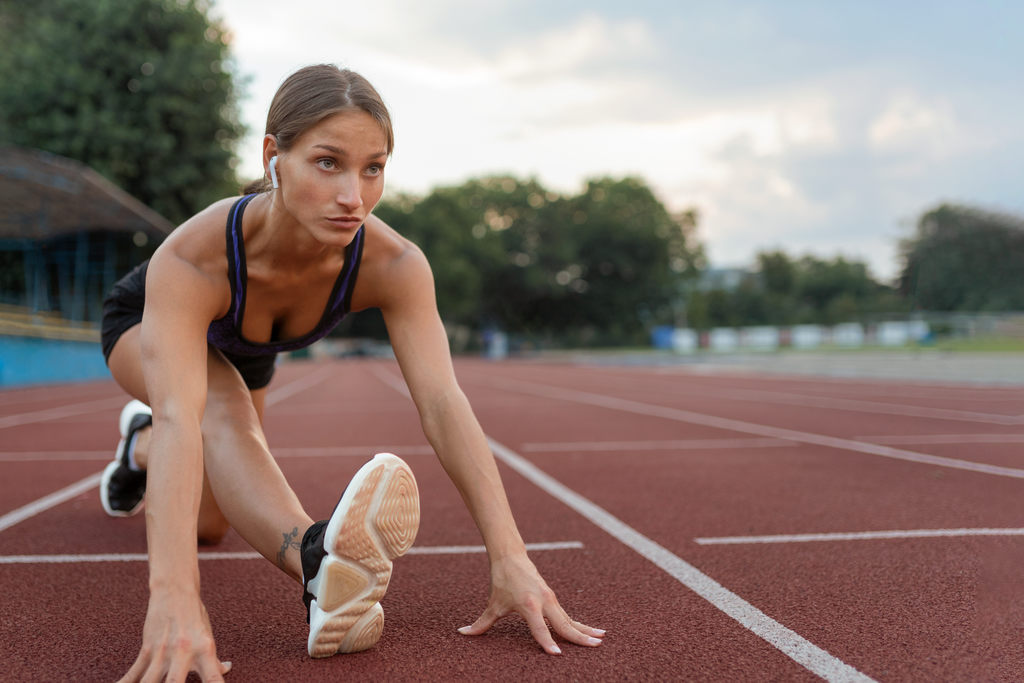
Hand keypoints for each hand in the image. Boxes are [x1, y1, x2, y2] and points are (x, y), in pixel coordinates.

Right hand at [119, 590, 230, 681]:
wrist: (174, 592)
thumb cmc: (195, 616)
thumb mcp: (208, 636)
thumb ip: (213, 658)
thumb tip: (225, 670)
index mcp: (205, 650)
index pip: (213, 678)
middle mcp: (183, 652)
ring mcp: (162, 652)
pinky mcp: (146, 651)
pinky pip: (134, 674)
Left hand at [458, 553, 604, 653]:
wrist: (511, 556)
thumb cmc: (502, 580)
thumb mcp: (493, 604)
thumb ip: (481, 623)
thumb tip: (462, 633)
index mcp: (529, 605)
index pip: (540, 629)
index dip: (547, 642)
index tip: (557, 654)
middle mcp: (544, 602)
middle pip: (564, 623)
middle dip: (579, 636)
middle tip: (594, 646)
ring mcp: (551, 600)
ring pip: (570, 619)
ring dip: (585, 630)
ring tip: (601, 639)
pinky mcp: (553, 599)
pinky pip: (568, 616)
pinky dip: (579, 624)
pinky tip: (592, 631)